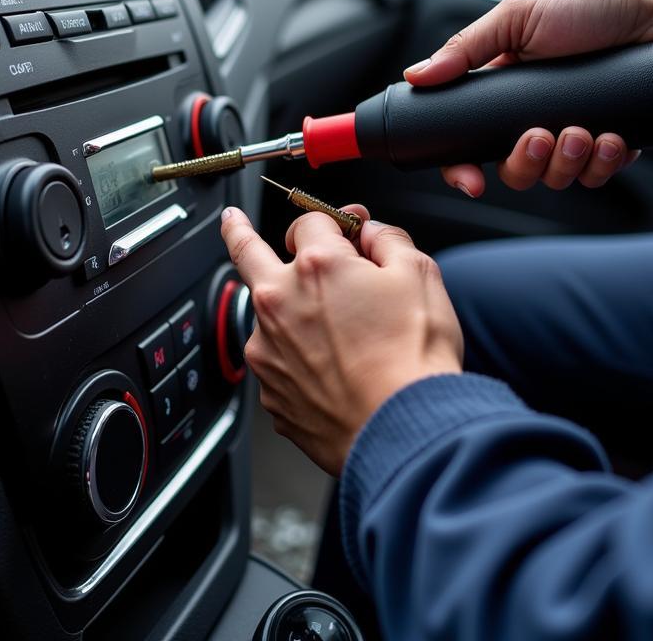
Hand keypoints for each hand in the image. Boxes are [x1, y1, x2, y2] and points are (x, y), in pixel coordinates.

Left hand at [220, 205, 462, 476]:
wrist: (404, 431)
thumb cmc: (413, 359)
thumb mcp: (420, 275)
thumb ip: (388, 239)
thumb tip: (372, 233)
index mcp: (317, 265)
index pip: (310, 222)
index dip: (335, 223)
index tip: (347, 230)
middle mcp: (280, 301)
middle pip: (246, 252)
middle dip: (238, 231)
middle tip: (232, 222)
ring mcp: (268, 349)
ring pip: (267, 313)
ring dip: (286, 308)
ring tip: (332, 329)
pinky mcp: (269, 390)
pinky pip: (277, 360)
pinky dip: (296, 357)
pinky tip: (330, 369)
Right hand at [404, 0, 652, 196]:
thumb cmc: (589, 8)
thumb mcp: (516, 18)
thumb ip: (465, 48)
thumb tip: (415, 76)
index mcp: (502, 94)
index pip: (466, 144)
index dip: (462, 169)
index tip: (471, 180)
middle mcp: (533, 119)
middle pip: (512, 171)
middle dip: (526, 163)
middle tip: (540, 136)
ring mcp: (572, 135)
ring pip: (554, 178)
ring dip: (566, 163)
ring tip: (583, 131)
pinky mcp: (610, 145)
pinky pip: (597, 175)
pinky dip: (603, 163)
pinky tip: (612, 138)